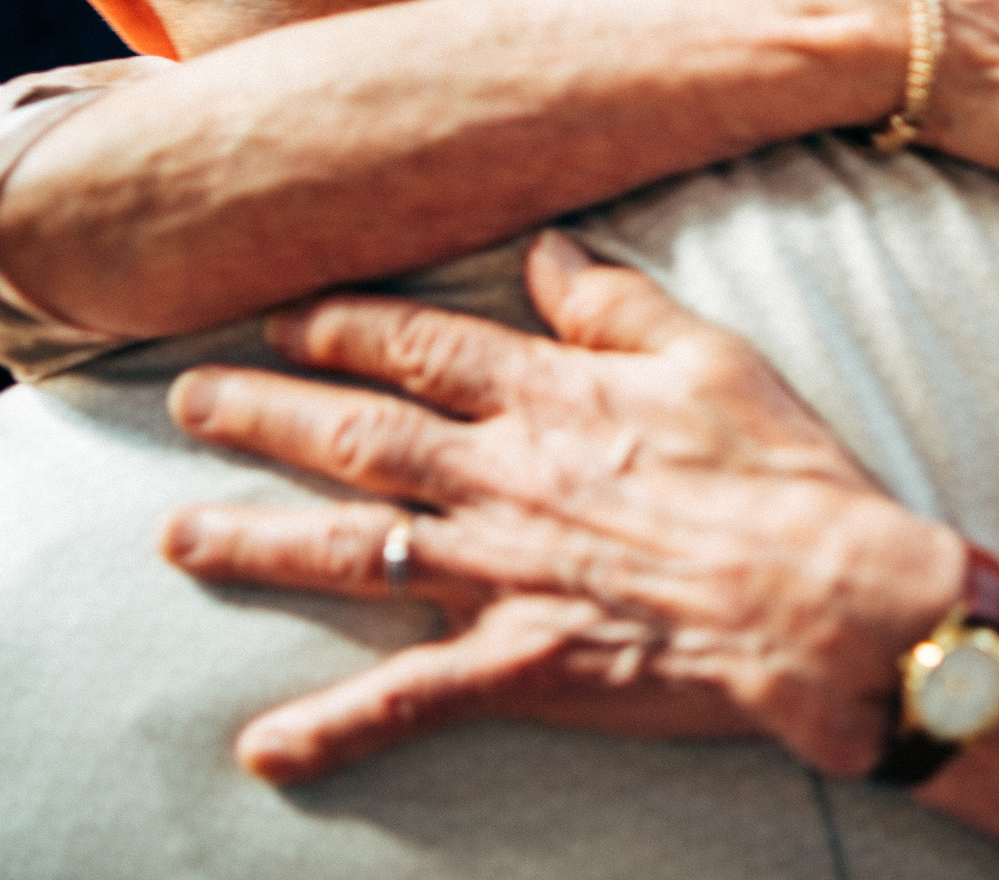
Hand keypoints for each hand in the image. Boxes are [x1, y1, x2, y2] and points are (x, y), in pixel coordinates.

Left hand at [163, 235, 958, 785]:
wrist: (823, 599)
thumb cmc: (781, 471)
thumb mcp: (709, 354)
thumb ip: (614, 303)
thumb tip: (545, 248)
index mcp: (549, 397)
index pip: (418, 348)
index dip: (342, 327)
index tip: (283, 318)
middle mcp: (502, 478)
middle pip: (355, 437)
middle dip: (261, 413)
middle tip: (185, 400)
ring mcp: (500, 574)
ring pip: (351, 551)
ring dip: (255, 541)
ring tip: (175, 536)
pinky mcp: (519, 666)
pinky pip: (408, 701)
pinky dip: (333, 728)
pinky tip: (263, 749)